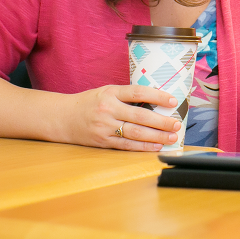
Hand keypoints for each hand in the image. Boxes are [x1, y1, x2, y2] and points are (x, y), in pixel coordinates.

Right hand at [62, 84, 182, 150]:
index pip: (138, 92)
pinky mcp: (103, 141)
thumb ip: (127, 96)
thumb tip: (156, 101)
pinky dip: (143, 147)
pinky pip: (126, 145)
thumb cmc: (89, 103)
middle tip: (176, 124)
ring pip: (135, 133)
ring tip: (171, 137)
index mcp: (110, 93)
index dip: (157, 96)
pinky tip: (156, 146)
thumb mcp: (106, 92)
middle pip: (140, 116)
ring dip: (156, 136)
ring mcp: (105, 127)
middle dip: (161, 121)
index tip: (172, 101)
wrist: (63, 117)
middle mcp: (108, 109)